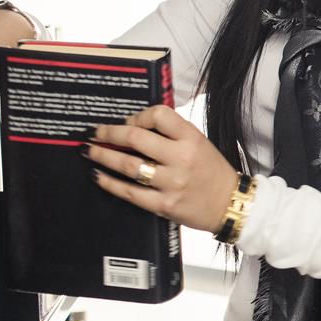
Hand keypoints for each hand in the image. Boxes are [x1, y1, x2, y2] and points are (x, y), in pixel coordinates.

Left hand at [83, 105, 239, 233]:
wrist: (230, 204)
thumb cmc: (213, 172)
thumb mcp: (200, 144)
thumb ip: (173, 135)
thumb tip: (135, 127)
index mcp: (192, 139)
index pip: (159, 116)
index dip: (137, 116)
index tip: (127, 121)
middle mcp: (181, 158)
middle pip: (136, 138)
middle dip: (109, 133)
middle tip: (95, 133)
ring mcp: (172, 182)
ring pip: (128, 165)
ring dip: (104, 156)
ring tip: (90, 151)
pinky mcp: (164, 204)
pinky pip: (129, 192)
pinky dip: (110, 183)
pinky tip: (98, 177)